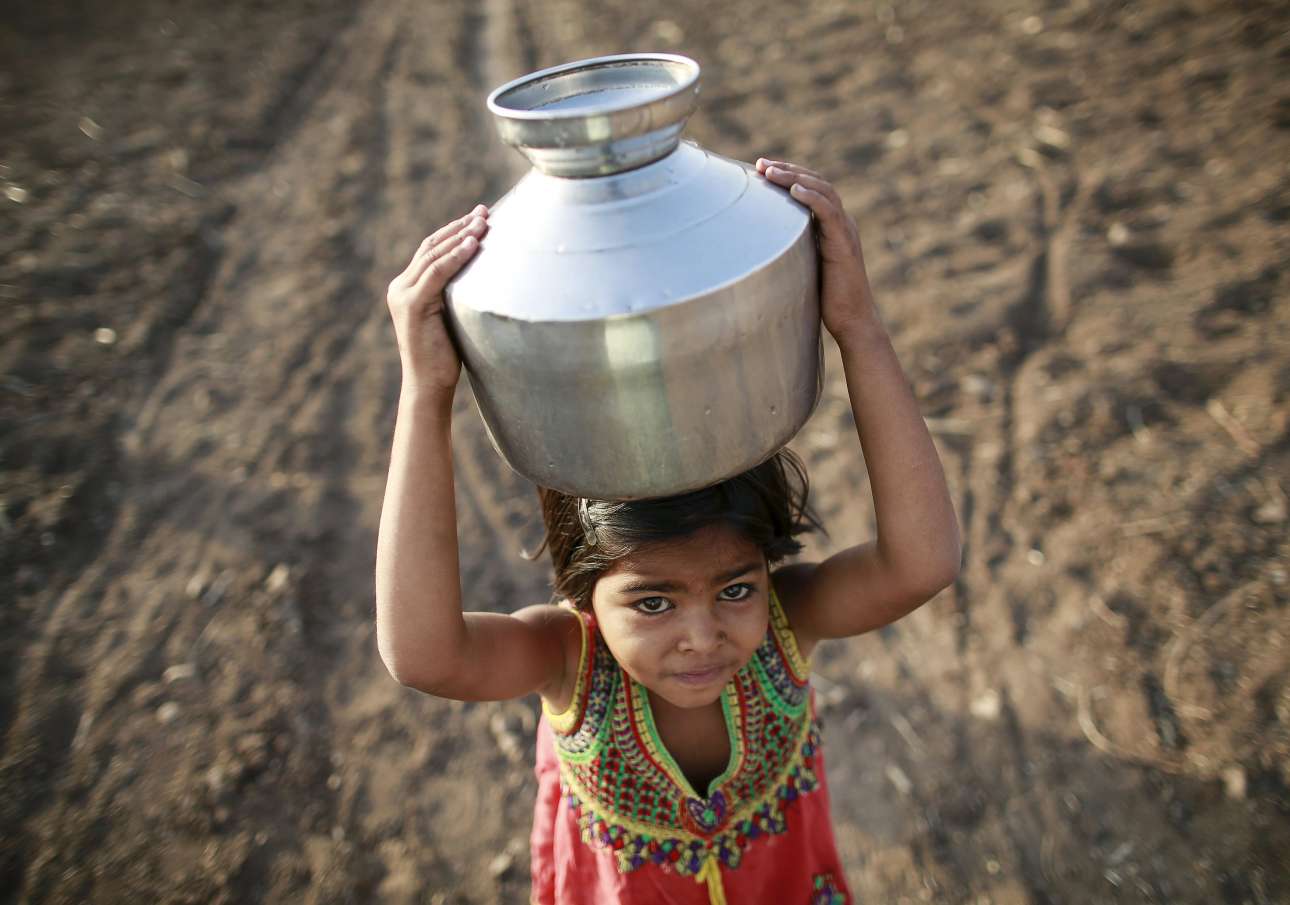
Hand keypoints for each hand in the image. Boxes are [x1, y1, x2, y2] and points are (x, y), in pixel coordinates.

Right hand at [386, 204, 488, 396]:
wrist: (428, 385)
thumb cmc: (446, 357)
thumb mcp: (453, 317)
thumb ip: (457, 294)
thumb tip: (487, 276)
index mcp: (408, 287)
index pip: (432, 250)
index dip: (455, 231)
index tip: (480, 216)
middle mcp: (400, 286)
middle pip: (432, 246)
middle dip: (460, 226)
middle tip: (486, 211)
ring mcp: (403, 294)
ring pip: (433, 255)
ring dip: (460, 235)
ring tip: (484, 222)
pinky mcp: (411, 305)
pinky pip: (436, 273)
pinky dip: (455, 256)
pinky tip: (473, 244)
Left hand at [756, 158, 877, 342]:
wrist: (853, 321)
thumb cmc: (826, 300)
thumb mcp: (805, 266)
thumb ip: (794, 250)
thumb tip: (764, 246)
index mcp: (832, 226)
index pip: (812, 189)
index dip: (789, 175)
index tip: (763, 169)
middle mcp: (841, 223)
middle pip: (816, 183)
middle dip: (788, 170)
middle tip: (760, 164)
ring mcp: (845, 231)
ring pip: (822, 192)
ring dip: (795, 178)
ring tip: (770, 172)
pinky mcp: (844, 244)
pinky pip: (829, 213)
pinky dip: (812, 198)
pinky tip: (794, 190)